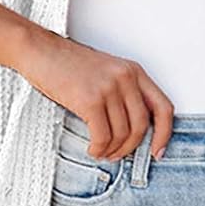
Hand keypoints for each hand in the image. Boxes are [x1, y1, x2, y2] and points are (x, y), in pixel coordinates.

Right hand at [16, 27, 174, 160]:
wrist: (39, 50)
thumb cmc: (67, 64)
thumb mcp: (105, 73)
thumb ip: (122, 94)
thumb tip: (131, 132)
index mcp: (134, 71)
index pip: (163, 107)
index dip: (164, 134)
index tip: (157, 152)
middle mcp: (126, 77)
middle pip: (141, 125)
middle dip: (130, 147)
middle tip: (117, 154)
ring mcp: (108, 87)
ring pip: (121, 134)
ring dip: (111, 150)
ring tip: (100, 151)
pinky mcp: (90, 99)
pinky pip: (102, 136)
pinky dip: (98, 148)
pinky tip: (92, 149)